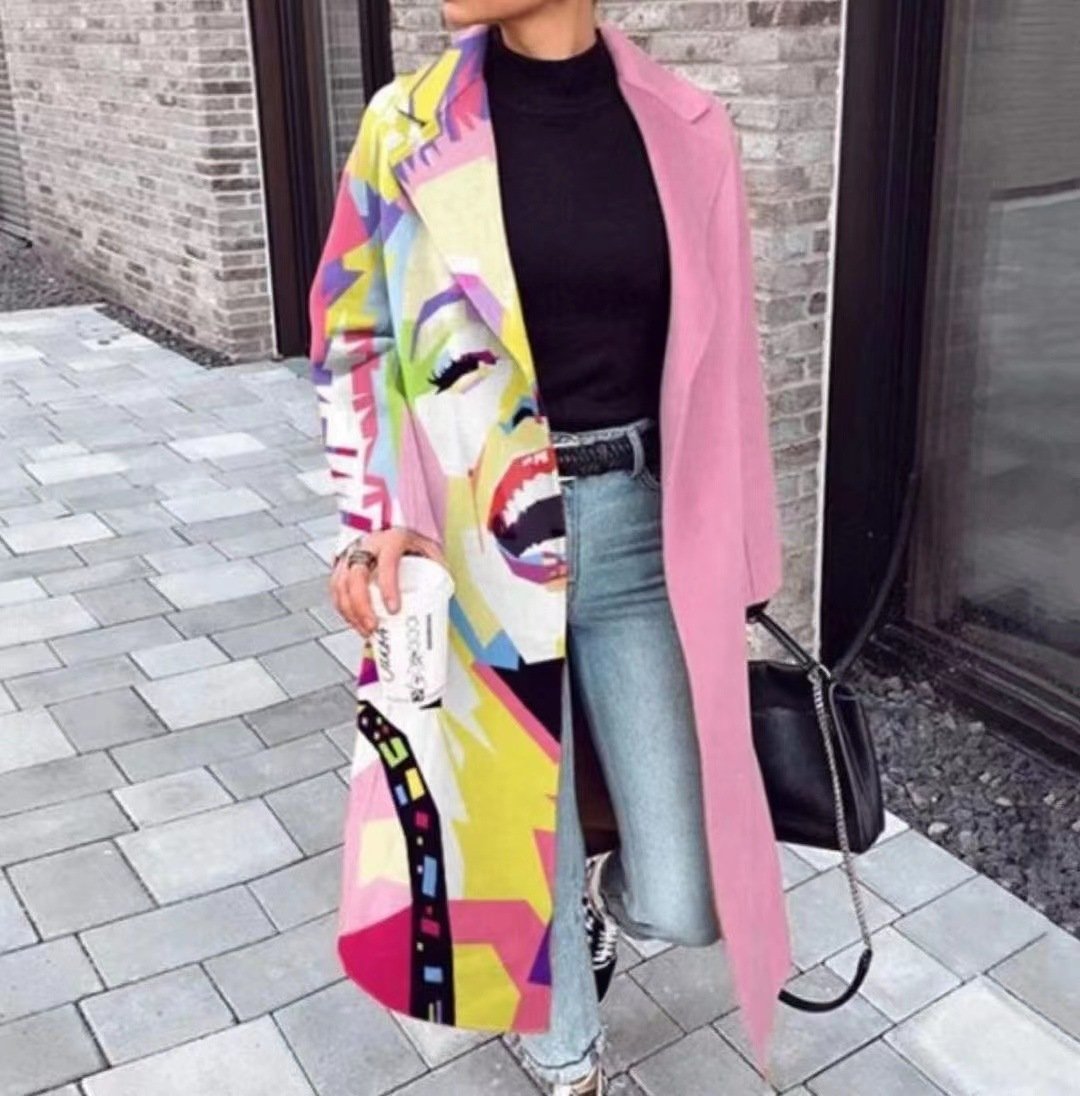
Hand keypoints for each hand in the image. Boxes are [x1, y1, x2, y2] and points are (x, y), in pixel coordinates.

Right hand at [331, 528, 445, 636]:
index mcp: (392, 539)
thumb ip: (438, 569)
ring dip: (350, 611)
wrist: (391, 525)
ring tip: (365, 630)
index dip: (388, 587)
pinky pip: (335, 588)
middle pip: (356, 575)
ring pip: (341, 583)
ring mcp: (351, 553)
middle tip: (373, 626)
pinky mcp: (341, 564)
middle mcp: (367, 544)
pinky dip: (342, 608)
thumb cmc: (411, 540)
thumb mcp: (429, 549)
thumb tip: (446, 597)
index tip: (393, 609)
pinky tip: (353, 621)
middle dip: (361, 605)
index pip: (387, 562)